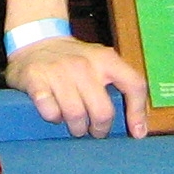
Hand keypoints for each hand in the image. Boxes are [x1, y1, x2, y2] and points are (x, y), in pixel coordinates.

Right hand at [6, 35, 151, 136]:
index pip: (133, 85)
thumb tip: (138, 128)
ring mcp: (58, 71)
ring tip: (74, 125)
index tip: (136, 133)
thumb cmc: (73, 59)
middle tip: (94, 130)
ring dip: (76, 127)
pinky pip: (50, 112)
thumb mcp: (99, 61)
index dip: (137, 112)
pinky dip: (53, 118)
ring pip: (76, 115)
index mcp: (105, 59)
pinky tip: (55, 112)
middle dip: (100, 129)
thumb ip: (119, 84)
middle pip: (102, 111)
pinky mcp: (36, 79)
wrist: (35, 40)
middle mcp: (84, 64)